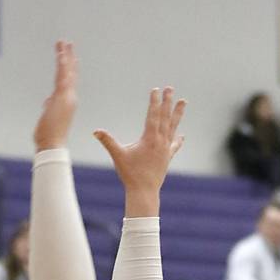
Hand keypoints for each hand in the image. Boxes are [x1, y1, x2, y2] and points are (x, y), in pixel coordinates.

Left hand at [34, 41, 77, 151]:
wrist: (52, 145)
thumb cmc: (48, 136)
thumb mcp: (48, 118)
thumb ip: (49, 107)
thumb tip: (47, 101)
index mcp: (66, 102)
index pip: (67, 82)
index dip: (69, 69)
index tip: (68, 58)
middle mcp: (69, 97)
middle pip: (70, 73)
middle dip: (69, 58)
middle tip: (68, 43)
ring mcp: (67, 96)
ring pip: (66, 71)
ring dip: (65, 56)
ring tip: (63, 42)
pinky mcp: (62, 96)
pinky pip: (62, 76)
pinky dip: (62, 64)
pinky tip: (61, 54)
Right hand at [94, 87, 185, 202]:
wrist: (144, 191)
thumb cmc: (130, 174)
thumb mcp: (118, 156)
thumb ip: (108, 142)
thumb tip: (96, 131)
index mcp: (149, 138)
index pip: (153, 115)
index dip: (154, 101)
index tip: (156, 89)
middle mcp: (160, 141)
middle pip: (165, 117)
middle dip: (167, 102)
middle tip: (170, 88)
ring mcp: (165, 149)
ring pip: (173, 127)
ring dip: (177, 114)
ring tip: (184, 101)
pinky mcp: (167, 157)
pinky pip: (174, 145)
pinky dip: (178, 139)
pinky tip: (182, 135)